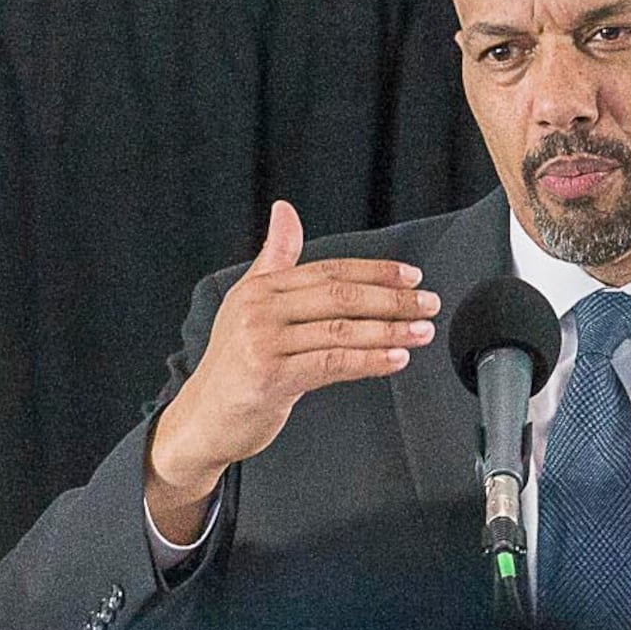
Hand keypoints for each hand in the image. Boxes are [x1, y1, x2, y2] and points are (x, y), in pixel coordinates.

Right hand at [143, 201, 438, 543]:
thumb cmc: (233, 366)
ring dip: (389, 331)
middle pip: (339, 296)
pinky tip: (395, 359)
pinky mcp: (269, 376)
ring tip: (421, 332)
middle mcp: (259, 309)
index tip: (411, 277)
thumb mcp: (249, 304)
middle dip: (391, 299)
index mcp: (260, 288)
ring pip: (340, 330)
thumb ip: (275, 258)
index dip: (374, 271)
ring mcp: (262, 342)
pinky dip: (368, 360)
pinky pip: (331, 364)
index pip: (329, 271)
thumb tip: (285, 211)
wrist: (202, 419)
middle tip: (428, 303)